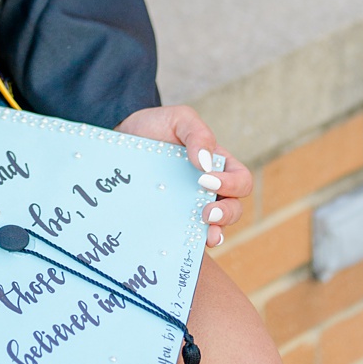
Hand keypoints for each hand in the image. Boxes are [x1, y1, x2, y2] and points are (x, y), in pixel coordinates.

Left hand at [117, 103, 253, 247]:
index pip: (240, 179)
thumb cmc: (155, 126)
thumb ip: (198, 133)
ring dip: (216, 233)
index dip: (233, 184)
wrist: (121, 139)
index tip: (206, 180)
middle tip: (206, 213)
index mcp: (217, 165)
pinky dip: (190, 243)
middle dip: (226, 214)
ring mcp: (188, 207)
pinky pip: (185, 237)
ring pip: (215, 227)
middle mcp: (208, 190)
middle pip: (234, 208)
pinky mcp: (169, 220)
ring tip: (206, 234)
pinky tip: (185, 244)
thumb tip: (206, 164)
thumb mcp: (179, 119)